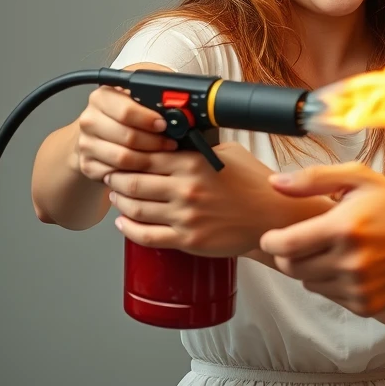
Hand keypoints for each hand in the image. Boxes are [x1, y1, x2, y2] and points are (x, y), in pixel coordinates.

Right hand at [74, 85, 177, 183]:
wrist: (99, 134)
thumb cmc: (125, 114)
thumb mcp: (137, 96)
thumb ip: (151, 94)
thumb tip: (175, 100)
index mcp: (101, 98)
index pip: (126, 111)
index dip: (149, 119)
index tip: (164, 124)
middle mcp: (90, 120)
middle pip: (127, 136)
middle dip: (154, 141)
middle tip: (171, 143)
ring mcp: (86, 144)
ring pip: (122, 157)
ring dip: (148, 159)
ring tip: (164, 156)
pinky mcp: (88, 165)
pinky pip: (116, 173)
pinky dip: (135, 173)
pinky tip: (148, 170)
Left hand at [107, 141, 296, 256]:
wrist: (273, 215)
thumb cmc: (255, 184)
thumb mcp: (229, 153)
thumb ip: (199, 149)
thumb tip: (176, 144)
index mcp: (194, 164)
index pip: (145, 157)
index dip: (126, 157)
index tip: (120, 157)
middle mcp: (186, 190)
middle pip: (133, 183)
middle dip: (116, 179)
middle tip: (111, 177)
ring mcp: (185, 217)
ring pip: (134, 210)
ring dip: (120, 203)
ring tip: (116, 198)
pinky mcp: (188, 240)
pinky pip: (146, 237)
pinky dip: (128, 230)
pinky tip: (124, 224)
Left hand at [258, 163, 384, 315]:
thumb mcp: (362, 179)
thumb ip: (314, 179)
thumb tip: (275, 183)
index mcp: (344, 227)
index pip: (283, 245)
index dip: (270, 241)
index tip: (272, 236)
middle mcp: (350, 261)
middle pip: (290, 268)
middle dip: (288, 254)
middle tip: (303, 240)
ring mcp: (359, 287)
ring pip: (308, 283)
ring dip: (311, 268)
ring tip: (333, 249)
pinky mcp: (367, 305)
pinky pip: (330, 296)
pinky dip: (332, 282)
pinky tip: (352, 264)